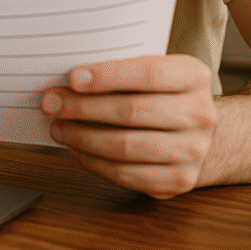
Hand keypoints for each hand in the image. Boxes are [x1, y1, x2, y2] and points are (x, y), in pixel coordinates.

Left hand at [40, 54, 216, 198]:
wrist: (196, 130)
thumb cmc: (161, 93)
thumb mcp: (151, 70)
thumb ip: (118, 69)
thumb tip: (66, 80)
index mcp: (193, 76)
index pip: (148, 73)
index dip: (107, 76)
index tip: (72, 78)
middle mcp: (200, 114)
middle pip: (131, 111)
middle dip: (82, 108)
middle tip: (50, 103)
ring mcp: (193, 151)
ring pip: (126, 147)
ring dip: (82, 138)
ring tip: (58, 128)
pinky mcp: (179, 180)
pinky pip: (127, 174)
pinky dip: (94, 162)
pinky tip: (77, 149)